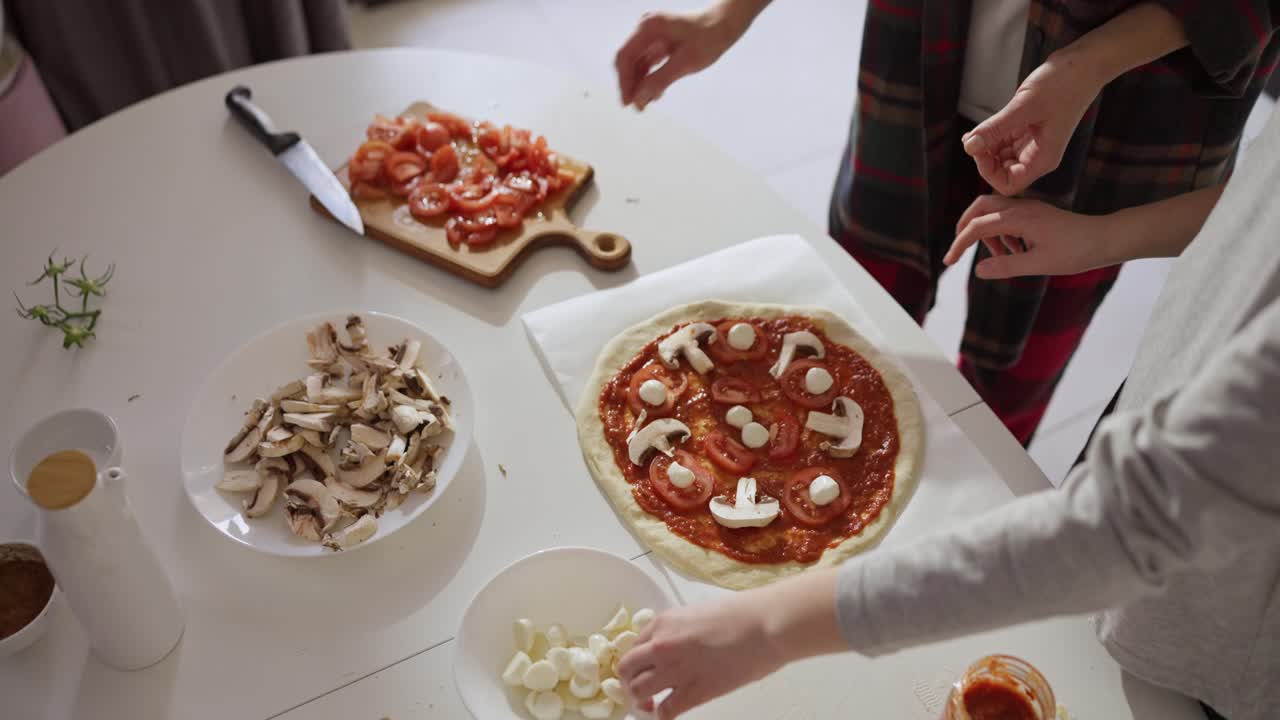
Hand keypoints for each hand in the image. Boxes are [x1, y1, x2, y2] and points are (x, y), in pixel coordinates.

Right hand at [615, 3, 753, 109]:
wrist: (724, 25)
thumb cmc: (709, 36)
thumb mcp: (684, 63)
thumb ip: (659, 80)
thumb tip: (639, 98)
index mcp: (649, 27)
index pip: (626, 57)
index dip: (624, 82)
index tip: (628, 101)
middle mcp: (646, 28)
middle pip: (628, 60)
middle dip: (631, 84)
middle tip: (637, 106)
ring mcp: (651, 34)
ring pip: (636, 63)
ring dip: (640, 83)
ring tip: (648, 102)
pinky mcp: (658, 41)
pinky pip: (647, 61)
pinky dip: (649, 77)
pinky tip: (656, 91)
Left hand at [616, 594, 784, 718]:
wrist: (765, 625)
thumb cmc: (741, 614)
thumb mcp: (697, 613)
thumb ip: (679, 630)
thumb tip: (676, 646)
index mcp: (663, 623)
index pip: (633, 647)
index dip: (637, 662)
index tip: (643, 670)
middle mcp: (662, 645)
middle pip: (627, 670)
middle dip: (630, 682)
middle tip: (642, 690)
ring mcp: (676, 669)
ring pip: (638, 692)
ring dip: (642, 701)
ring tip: (653, 704)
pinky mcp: (695, 691)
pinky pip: (665, 712)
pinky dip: (662, 716)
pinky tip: (668, 714)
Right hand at [946, 195, 1113, 278]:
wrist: (1105, 238)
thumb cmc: (1076, 252)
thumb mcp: (1039, 264)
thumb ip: (1006, 266)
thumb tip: (979, 270)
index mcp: (1019, 218)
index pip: (977, 227)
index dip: (959, 244)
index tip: (948, 262)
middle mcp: (1021, 207)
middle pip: (979, 207)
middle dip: (965, 227)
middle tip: (960, 250)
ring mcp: (1028, 208)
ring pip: (993, 211)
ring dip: (985, 231)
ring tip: (998, 256)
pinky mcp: (1035, 213)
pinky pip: (1007, 216)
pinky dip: (1000, 232)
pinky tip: (1013, 251)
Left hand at [961, 52, 1101, 194]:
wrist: (1084, 63)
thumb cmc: (1064, 84)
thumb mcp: (1025, 106)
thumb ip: (995, 128)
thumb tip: (969, 147)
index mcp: (1043, 158)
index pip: (1009, 184)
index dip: (988, 172)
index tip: (978, 149)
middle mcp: (1038, 155)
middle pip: (1003, 172)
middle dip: (985, 159)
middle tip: (973, 138)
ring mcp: (1034, 143)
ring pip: (1001, 157)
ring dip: (985, 148)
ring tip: (974, 132)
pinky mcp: (1029, 129)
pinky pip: (1005, 141)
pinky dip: (991, 137)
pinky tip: (981, 128)